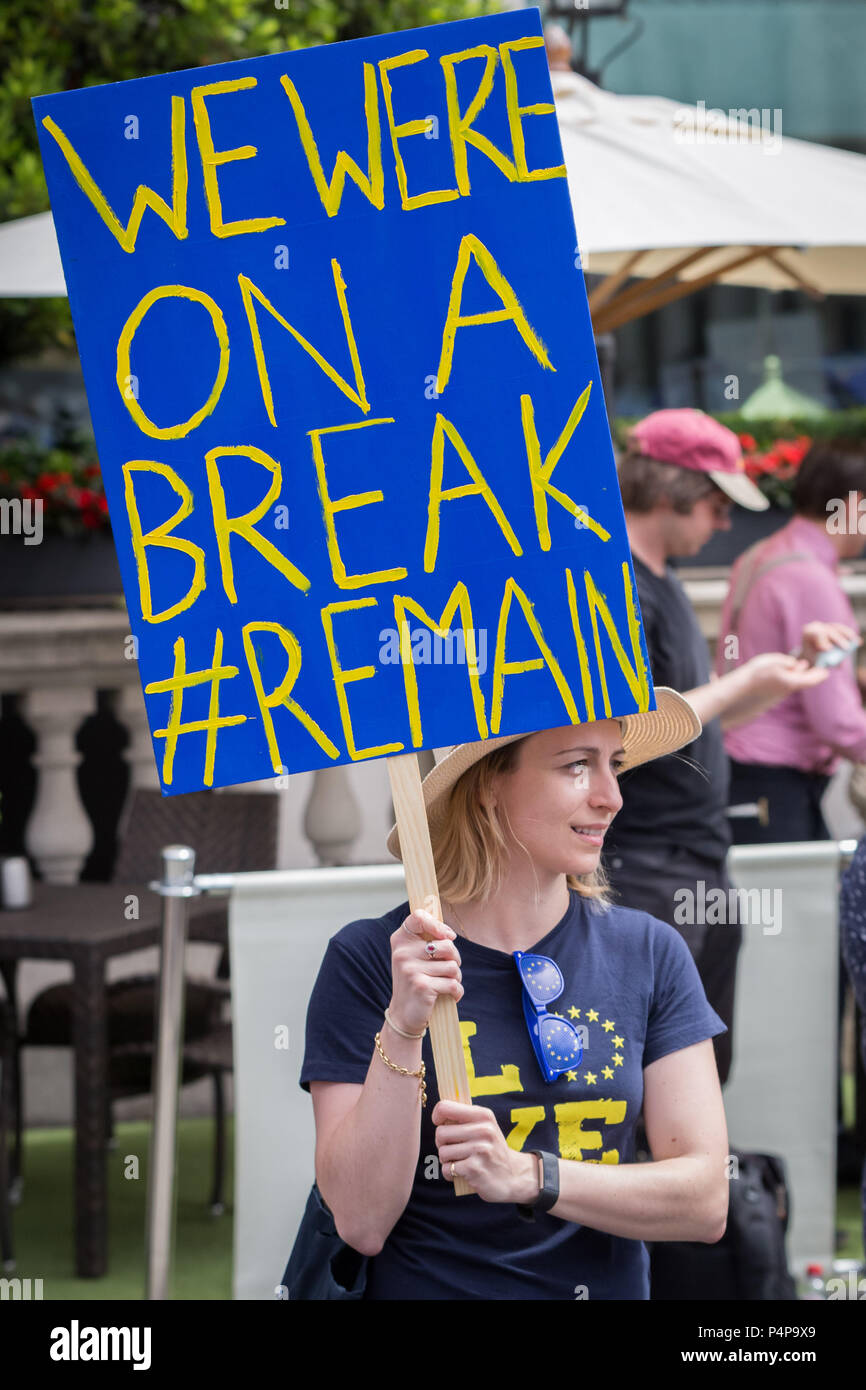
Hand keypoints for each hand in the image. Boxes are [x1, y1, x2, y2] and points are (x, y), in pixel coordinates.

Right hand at [387, 907, 462, 1036]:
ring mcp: (411, 969)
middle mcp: (403, 953)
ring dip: (455, 978)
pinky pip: (453, 984)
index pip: (418, 917)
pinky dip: (456, 992)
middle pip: (446, 944)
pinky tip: (450, 996)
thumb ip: (427, 941)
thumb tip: (449, 934)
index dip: (438, 924)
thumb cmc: (415, 981)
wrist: (404, 1015)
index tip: (448, 936)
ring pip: (453, 966)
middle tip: (448, 969)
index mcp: (400, 940)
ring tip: (445, 984)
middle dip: (454, 958)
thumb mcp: (414, 957)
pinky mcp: (422, 986)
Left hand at [433, 1098, 538, 1203]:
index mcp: (483, 1115)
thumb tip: (438, 1111)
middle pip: (440, 1133)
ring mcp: (480, 1150)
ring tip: (461, 1161)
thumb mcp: (485, 1126)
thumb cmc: (491, 1149)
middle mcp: (483, 1130)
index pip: (445, 1107)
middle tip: (454, 1149)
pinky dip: (450, 1174)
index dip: (437, 1117)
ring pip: (442, 1152)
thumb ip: (465, 1117)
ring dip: (447, 1160)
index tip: (441, 1125)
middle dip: (442, 1144)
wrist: (513, 1176)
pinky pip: (447, 1169)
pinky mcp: (475, 1169)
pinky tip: (462, 1173)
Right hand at [744, 651, 829, 701]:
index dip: (820, 674)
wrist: (738, 690)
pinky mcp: (772, 696)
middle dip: (809, 675)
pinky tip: (782, 674)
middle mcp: (787, 690)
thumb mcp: (773, 661)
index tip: (825, 670)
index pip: (813, 679)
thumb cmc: (754, 673)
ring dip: (798, 677)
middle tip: (813, 667)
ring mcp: (779, 695)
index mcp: (791, 681)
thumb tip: (798, 664)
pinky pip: (785, 687)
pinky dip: (788, 680)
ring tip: (797, 667)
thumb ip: (788, 662)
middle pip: (803, 682)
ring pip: (794, 685)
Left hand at [799, 620, 860, 665]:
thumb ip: (823, 663)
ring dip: (847, 635)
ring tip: (855, 643)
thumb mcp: (815, 661)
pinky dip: (850, 635)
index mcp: (807, 633)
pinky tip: (858, 641)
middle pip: (828, 631)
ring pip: (837, 628)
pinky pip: (842, 629)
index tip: (828, 649)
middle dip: (838, 639)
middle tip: (846, 648)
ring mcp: (825, 625)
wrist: (810, 654)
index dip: (821, 640)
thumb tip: (838, 665)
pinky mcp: (833, 626)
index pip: (814, 633)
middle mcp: (816, 626)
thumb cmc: (812, 659)